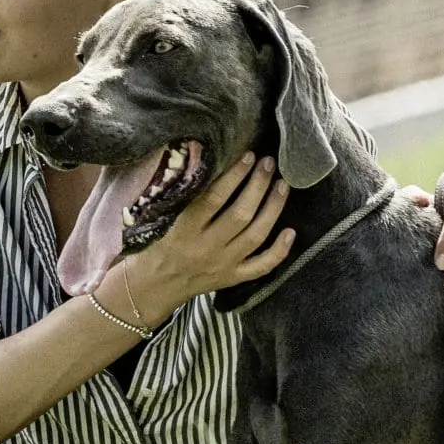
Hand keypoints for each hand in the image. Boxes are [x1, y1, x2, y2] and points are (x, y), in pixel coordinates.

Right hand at [114, 153, 293, 321]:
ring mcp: (223, 265)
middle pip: (240, 215)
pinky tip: (291, 231)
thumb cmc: (154, 246)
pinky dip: (279, 251)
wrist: (152, 287)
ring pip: (255, 235)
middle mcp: (206, 248)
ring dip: (272, 209)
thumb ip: (182, 194)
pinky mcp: (232, 278)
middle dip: (258, 186)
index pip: (214, 199)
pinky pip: (261, 266)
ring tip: (282, 185)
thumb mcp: (159, 219)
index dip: (234, 176)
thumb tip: (201, 157)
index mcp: (184, 231)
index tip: (248, 156)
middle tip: (268, 164)